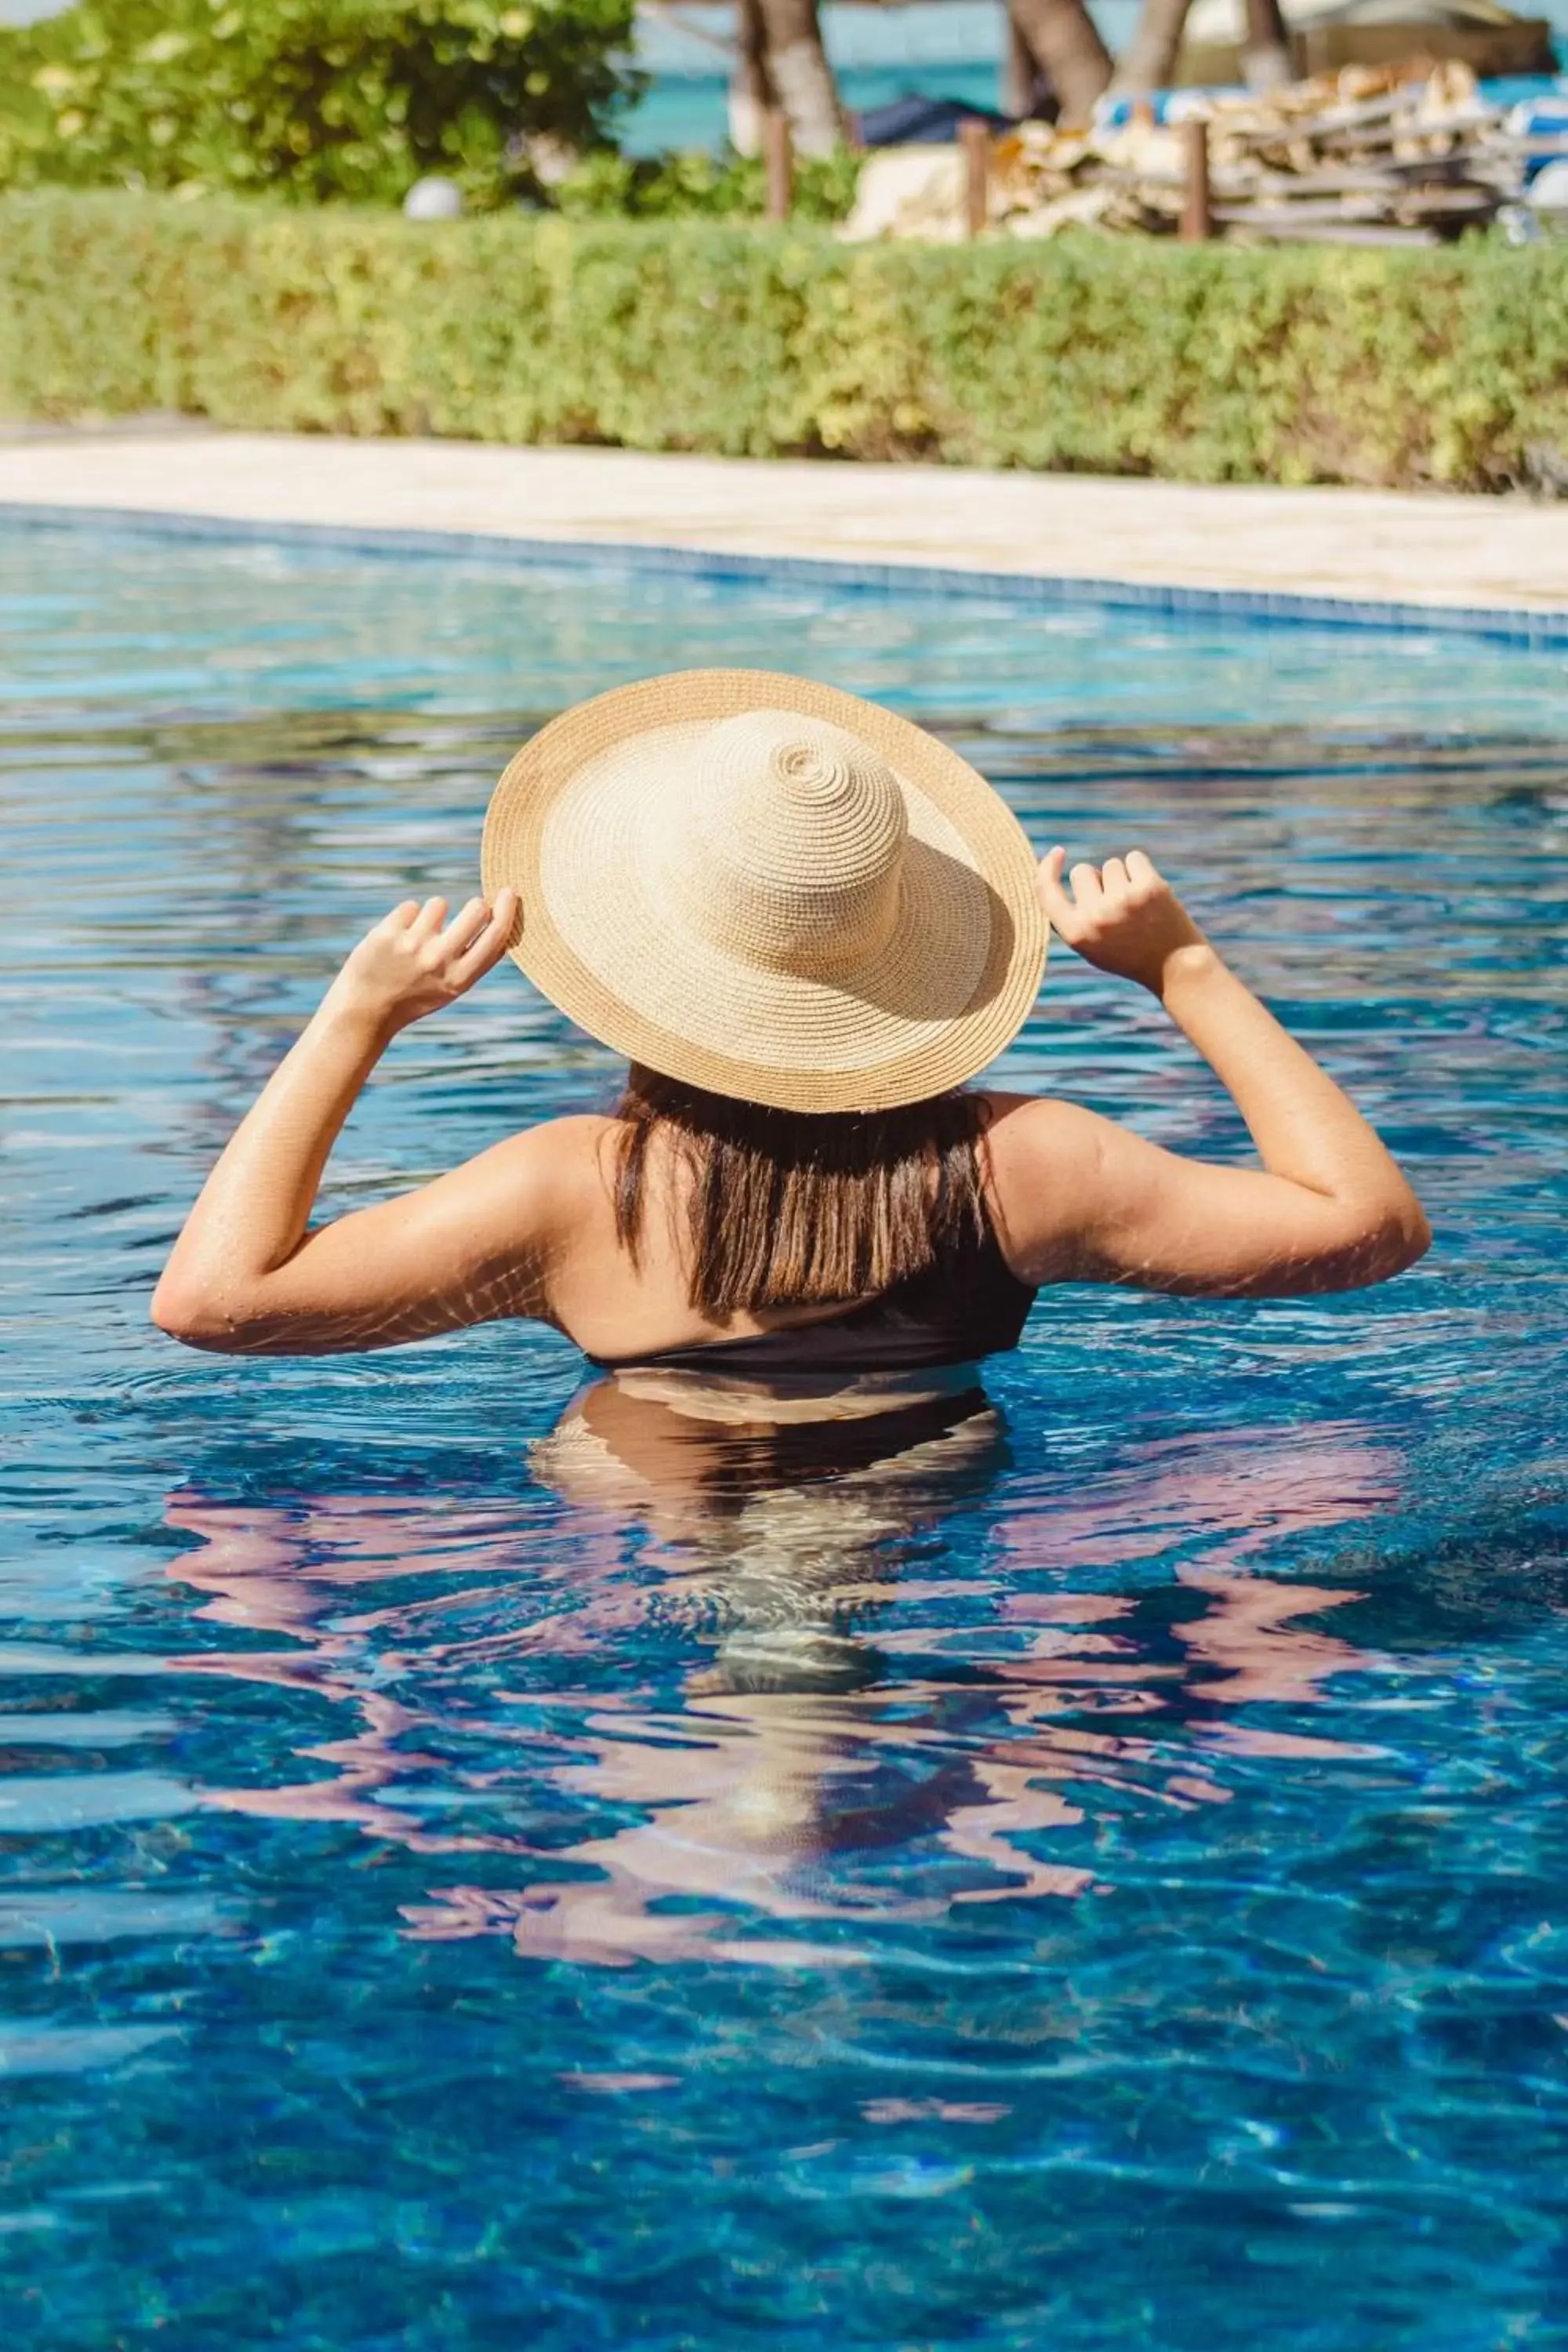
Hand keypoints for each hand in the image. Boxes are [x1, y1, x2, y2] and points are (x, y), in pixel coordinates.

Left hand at [323, 891, 519, 1036]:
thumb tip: (498, 920)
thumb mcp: (450, 987)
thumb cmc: (413, 996)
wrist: (364, 1010)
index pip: (495, 937)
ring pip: (439, 904)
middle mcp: (439, 961)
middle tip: (470, 908)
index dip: (506, 911)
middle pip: (475, 911)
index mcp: (459, 979)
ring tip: (417, 937)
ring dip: (432, 914)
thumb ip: (473, 959)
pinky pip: (411, 907)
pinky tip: (396, 939)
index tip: (509, 892)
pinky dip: (406, 918)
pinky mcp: (388, 933)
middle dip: (475, 904)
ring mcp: (413, 946)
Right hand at [1035, 848, 1208, 993]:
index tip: (1058, 852)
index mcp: (1076, 934)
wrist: (1175, 966)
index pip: (1046, 891)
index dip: (1047, 868)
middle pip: (1083, 871)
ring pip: (1111, 865)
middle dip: (1096, 879)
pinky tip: (1150, 893)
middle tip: (1117, 905)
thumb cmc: (1128, 954)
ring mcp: (1123, 900)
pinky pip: (1133, 857)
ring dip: (1122, 877)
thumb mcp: (1090, 945)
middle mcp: (1096, 917)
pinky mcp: (1149, 887)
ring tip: (1137, 905)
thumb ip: (1070, 916)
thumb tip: (1049, 873)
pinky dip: (1140, 869)